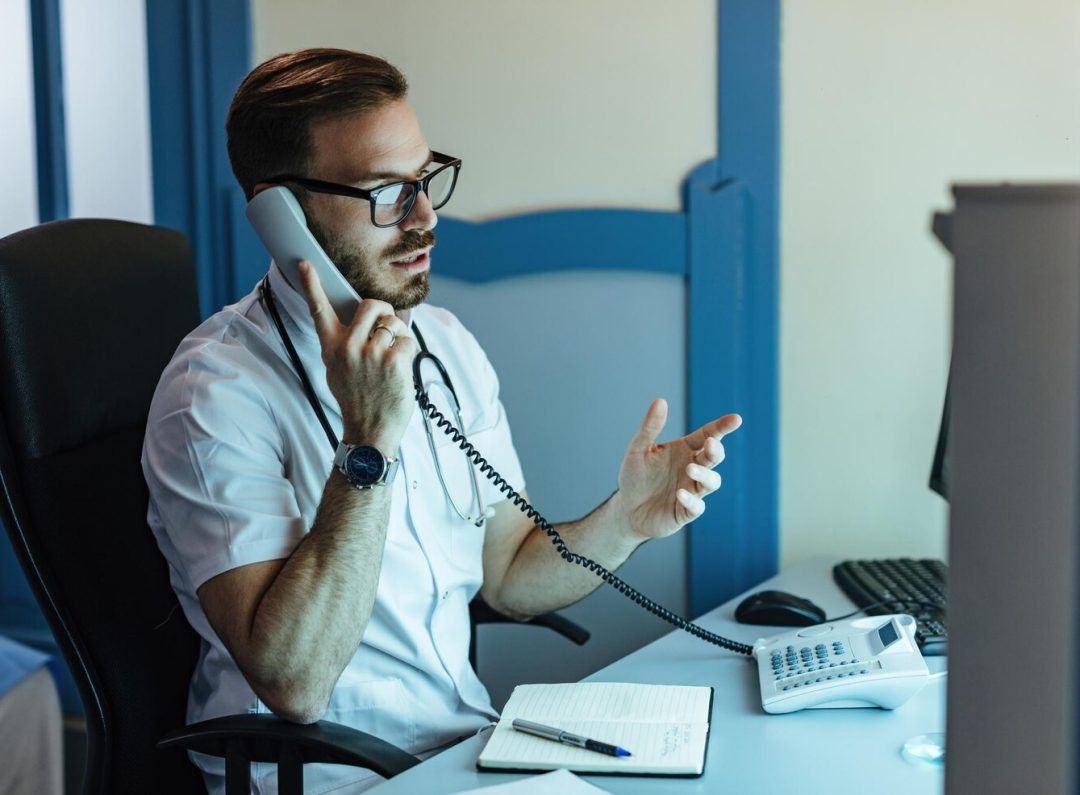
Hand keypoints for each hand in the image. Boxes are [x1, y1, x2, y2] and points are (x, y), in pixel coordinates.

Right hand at [297, 261, 417, 449]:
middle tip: (386, 328)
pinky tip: (400, 370)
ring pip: (393, 323)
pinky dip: (409, 352)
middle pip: (371, 305)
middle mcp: (348, 347)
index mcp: (331, 348)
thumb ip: (346, 345)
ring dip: (398, 337)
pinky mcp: (393, 361)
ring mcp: (371, 354)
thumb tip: (367, 323)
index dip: (311, 284)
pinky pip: (408, 340)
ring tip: (391, 360)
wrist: (369, 432)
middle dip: (384, 311)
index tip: (304, 263)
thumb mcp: (338, 371)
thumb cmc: (358, 400)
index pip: (319, 310)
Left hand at [614, 398, 740, 540]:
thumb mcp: (638, 449)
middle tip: (710, 444)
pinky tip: (680, 494)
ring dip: (705, 475)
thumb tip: (660, 400)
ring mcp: (692, 490)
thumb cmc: (635, 476)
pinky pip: (697, 507)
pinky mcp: (685, 512)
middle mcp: (692, 468)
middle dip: (716, 451)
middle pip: (714, 457)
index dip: (722, 427)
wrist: (626, 509)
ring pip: (712, 481)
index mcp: (685, 450)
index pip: (708, 435)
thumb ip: (650, 427)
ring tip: (690, 469)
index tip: (736, 419)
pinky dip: (692, 500)